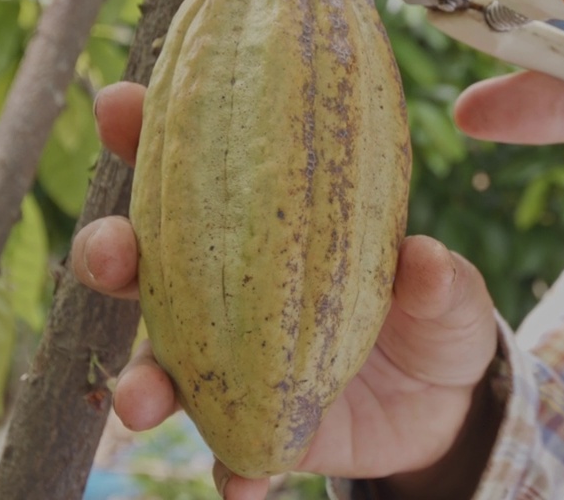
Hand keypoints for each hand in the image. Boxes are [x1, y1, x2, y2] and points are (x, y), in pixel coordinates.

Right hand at [74, 84, 499, 499]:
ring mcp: (236, 362)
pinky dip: (232, 473)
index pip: (199, 172)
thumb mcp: (452, 292)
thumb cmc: (436, 313)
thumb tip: (426, 260)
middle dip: (113, 253)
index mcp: (271, 229)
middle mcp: (233, 292)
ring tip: (141, 400)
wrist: (446, 403)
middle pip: (150, 263)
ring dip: (143, 380)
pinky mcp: (256, 428)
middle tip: (111, 253)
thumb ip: (439, 278)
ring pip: (164, 363)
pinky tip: (240, 487)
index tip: (122, 103)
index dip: (151, 133)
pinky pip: (230, 455)